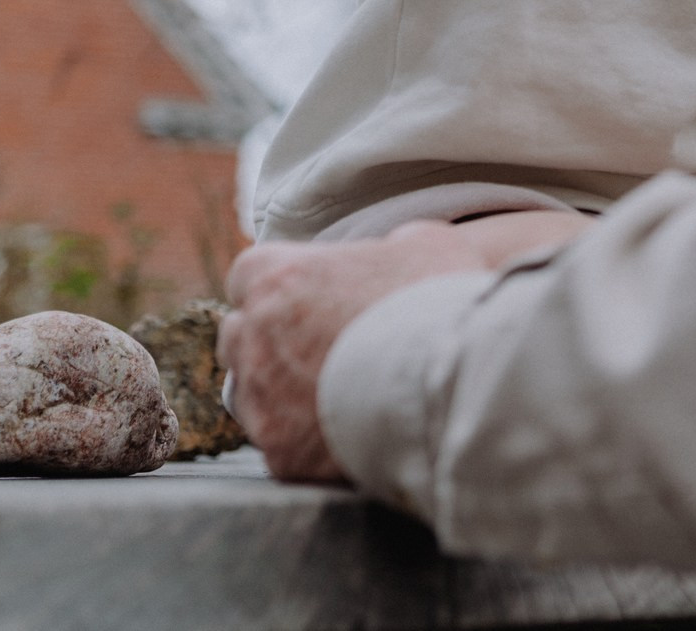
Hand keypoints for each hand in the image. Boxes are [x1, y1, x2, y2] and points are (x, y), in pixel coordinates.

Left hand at [219, 220, 489, 483]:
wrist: (457, 379)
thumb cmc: (439, 299)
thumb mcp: (428, 243)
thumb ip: (391, 244)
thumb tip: (395, 251)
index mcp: (278, 276)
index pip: (249, 275)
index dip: (282, 287)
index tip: (312, 298)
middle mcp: (254, 335)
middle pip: (239, 334)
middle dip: (269, 339)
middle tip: (322, 346)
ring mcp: (262, 399)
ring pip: (248, 394)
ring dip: (278, 391)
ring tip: (334, 393)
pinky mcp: (279, 452)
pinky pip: (277, 444)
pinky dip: (304, 440)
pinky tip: (345, 431)